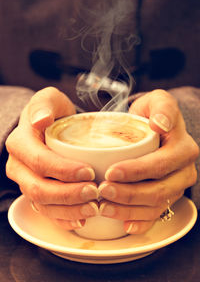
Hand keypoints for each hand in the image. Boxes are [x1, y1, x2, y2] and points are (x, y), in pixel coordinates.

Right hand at [6, 87, 97, 229]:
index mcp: (20, 144)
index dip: (63, 170)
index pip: (39, 161)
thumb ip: (44, 104)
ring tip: (94, 208)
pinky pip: (46, 212)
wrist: (48, 126)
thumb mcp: (48, 99)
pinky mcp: (36, 194)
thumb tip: (40, 120)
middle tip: (95, 193)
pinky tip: (82, 219)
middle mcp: (19, 167)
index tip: (88, 172)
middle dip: (68, 195)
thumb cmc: (51, 112)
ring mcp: (26, 182)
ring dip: (69, 210)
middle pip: (39, 189)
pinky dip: (64, 219)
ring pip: (43, 205)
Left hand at [99, 89, 198, 233]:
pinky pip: (157, 216)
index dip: (137, 171)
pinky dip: (141, 223)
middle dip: (128, 194)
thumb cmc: (151, 114)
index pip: (160, 164)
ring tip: (104, 207)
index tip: (112, 172)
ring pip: (156, 206)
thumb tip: (161, 124)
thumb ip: (162, 106)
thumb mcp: (157, 101)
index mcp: (183, 149)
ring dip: (129, 210)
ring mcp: (176, 187)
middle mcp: (183, 171)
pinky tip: (124, 225)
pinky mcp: (167, 198)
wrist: (153, 127)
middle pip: (158, 190)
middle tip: (102, 191)